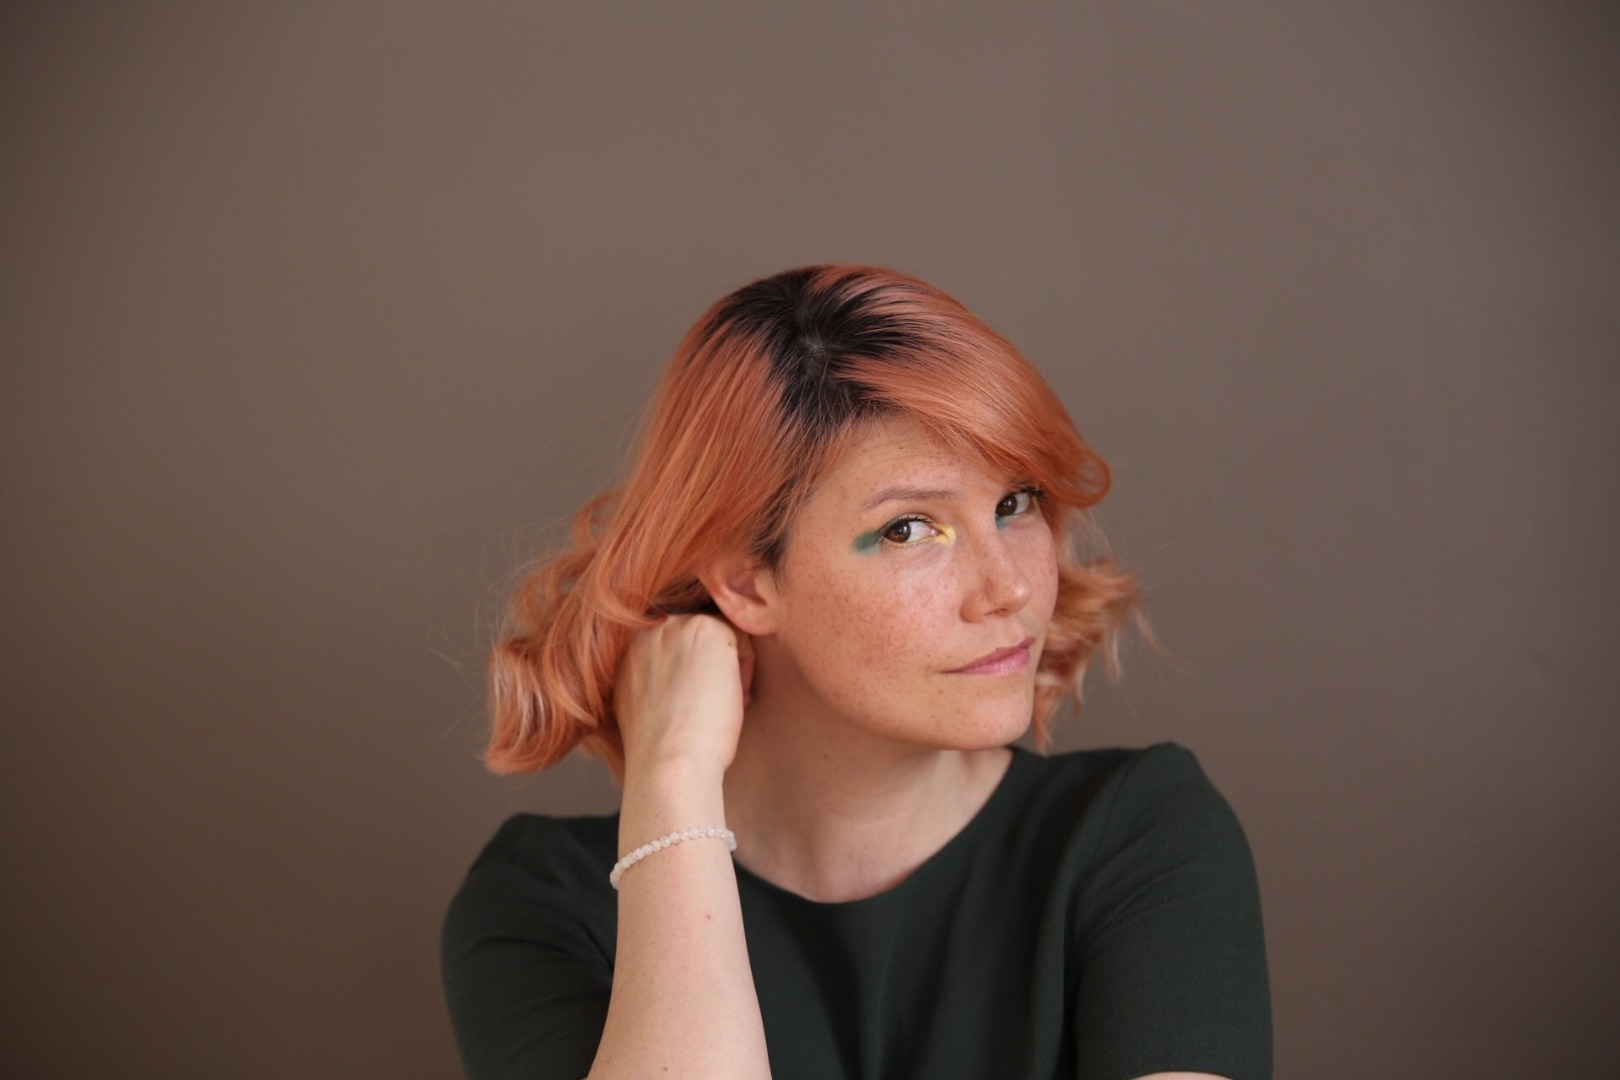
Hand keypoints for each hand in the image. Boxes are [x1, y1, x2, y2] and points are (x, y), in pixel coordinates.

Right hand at [613, 614, 754, 779]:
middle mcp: (649, 629)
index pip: (674, 648)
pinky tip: (734, 699)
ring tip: (720, 705)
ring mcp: (678, 626)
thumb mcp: (640, 703)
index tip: (691, 708)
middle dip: (709, 668)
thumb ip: (652, 678)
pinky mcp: (708, 629)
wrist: (670, 760)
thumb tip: (678, 677)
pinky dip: (745, 669)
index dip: (688, 678)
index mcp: (626, 647)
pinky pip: (743, 638)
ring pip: (720, 637)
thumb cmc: (660, 747)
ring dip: (727, 669)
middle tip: (710, 707)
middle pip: (696, 639)